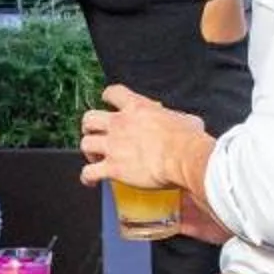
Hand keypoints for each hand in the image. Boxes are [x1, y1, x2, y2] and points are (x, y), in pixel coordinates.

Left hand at [79, 83, 207, 189]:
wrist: (184, 158)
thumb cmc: (188, 140)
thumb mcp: (186, 119)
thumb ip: (179, 118)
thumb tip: (188, 123)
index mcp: (137, 107)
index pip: (113, 93)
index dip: (107, 97)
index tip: (107, 102)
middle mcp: (120, 124)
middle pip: (90, 118)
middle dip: (89, 127)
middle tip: (95, 134)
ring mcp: (113, 146)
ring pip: (85, 144)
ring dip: (88, 151)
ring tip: (94, 159)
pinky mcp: (113, 168)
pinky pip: (89, 172)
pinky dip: (87, 177)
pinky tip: (91, 181)